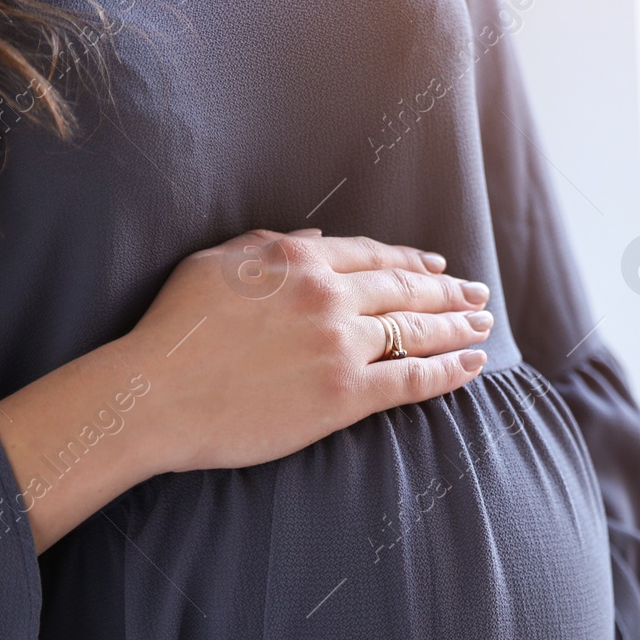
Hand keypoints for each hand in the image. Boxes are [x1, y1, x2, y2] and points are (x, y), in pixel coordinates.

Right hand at [119, 229, 491, 473]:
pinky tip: (473, 365)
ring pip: (417, 332)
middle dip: (448, 294)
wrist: (155, 395)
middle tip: (478, 296)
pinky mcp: (344, 397)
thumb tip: (315, 242)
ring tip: (483, 326)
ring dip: (457, 328)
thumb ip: (270, 248)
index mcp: (299, 262)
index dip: (410, 262)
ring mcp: (341, 347)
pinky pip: (412, 380)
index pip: (372, 256)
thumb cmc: (173, 331)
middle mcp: (329, 298)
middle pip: (406, 292)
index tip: (436, 268)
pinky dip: (449, 372)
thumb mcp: (215, 266)